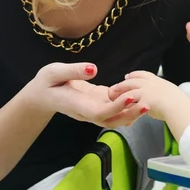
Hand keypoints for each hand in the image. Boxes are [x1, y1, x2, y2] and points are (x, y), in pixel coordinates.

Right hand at [23, 62, 146, 127]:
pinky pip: (114, 107)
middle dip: (130, 114)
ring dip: (132, 112)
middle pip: (112, 119)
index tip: (130, 97)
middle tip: (148, 103)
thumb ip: (73, 71)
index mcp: (77, 105)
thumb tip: (94, 69)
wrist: (41, 95)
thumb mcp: (54, 72)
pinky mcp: (98, 102)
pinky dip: (127, 104)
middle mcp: (88, 112)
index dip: (116, 107)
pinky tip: (139, 96)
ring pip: (116, 116)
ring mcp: (94, 109)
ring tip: (148, 101)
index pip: (100, 112)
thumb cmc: (46, 83)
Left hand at [110, 71, 189, 140]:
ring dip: (119, 92)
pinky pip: (130, 103)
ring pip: (128, 89)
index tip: (127, 76)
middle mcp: (150, 84)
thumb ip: (162, 91)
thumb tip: (162, 95)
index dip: (133, 75)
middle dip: (122, 83)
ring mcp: (146, 91)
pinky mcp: (142, 101)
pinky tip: (119, 108)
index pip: (142, 74)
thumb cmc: (178, 103)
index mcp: (157, 80)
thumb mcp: (170, 92)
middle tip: (114, 87)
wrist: (179, 107)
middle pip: (132, 80)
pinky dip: (124, 106)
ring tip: (111, 96)